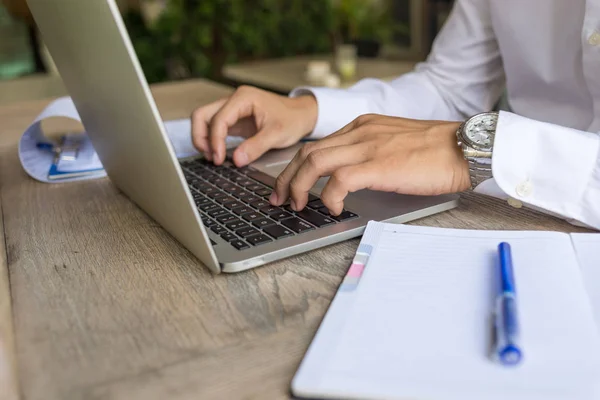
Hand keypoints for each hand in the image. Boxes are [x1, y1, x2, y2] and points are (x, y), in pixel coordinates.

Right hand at [191, 85, 317, 166]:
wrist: (302, 114)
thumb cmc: (292, 119)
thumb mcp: (277, 134)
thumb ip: (256, 147)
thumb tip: (236, 160)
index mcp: (244, 98)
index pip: (218, 119)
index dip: (214, 140)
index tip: (218, 159)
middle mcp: (234, 99)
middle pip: (202, 115)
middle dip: (201, 137)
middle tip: (211, 157)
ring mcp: (232, 108)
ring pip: (205, 120)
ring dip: (204, 138)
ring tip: (214, 157)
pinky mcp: (234, 118)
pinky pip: (214, 127)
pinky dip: (212, 140)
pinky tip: (219, 154)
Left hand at [270, 114, 470, 214]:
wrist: (465, 147)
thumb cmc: (436, 151)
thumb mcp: (393, 143)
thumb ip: (369, 153)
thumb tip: (349, 178)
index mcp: (362, 126)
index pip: (316, 145)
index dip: (296, 167)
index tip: (288, 185)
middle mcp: (360, 132)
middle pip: (307, 153)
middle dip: (287, 178)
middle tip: (279, 199)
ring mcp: (368, 146)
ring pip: (315, 162)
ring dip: (299, 186)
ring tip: (296, 206)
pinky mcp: (378, 164)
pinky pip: (339, 180)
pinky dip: (328, 196)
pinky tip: (331, 208)